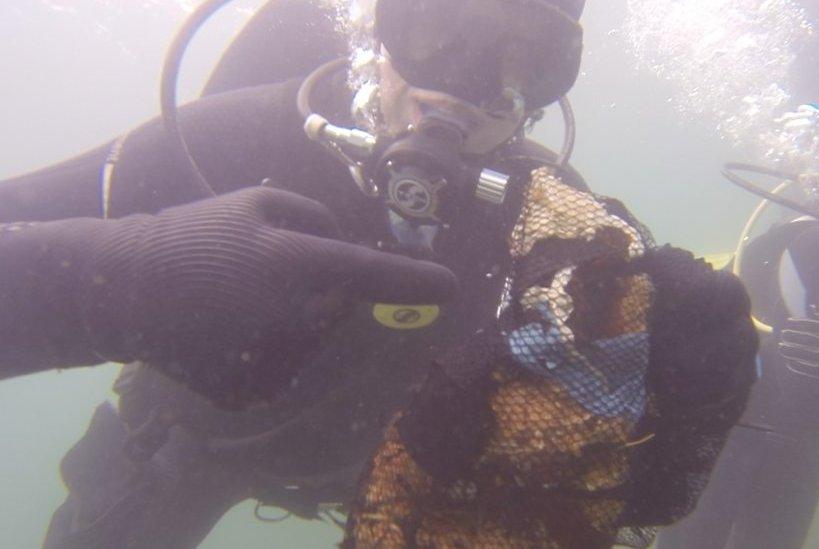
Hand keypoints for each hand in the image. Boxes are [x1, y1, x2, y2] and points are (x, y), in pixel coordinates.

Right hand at [80, 187, 457, 407]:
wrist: (123, 291)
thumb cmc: (192, 235)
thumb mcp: (253, 202)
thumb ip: (314, 216)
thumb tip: (349, 241)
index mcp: (294, 263)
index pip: (371, 273)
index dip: (416, 280)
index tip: (452, 286)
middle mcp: (291, 316)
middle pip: (339, 306)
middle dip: (321, 289)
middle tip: (268, 272)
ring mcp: (273, 360)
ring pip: (313, 336)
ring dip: (294, 318)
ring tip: (240, 299)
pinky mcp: (254, 390)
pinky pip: (284, 363)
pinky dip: (268, 346)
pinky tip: (230, 328)